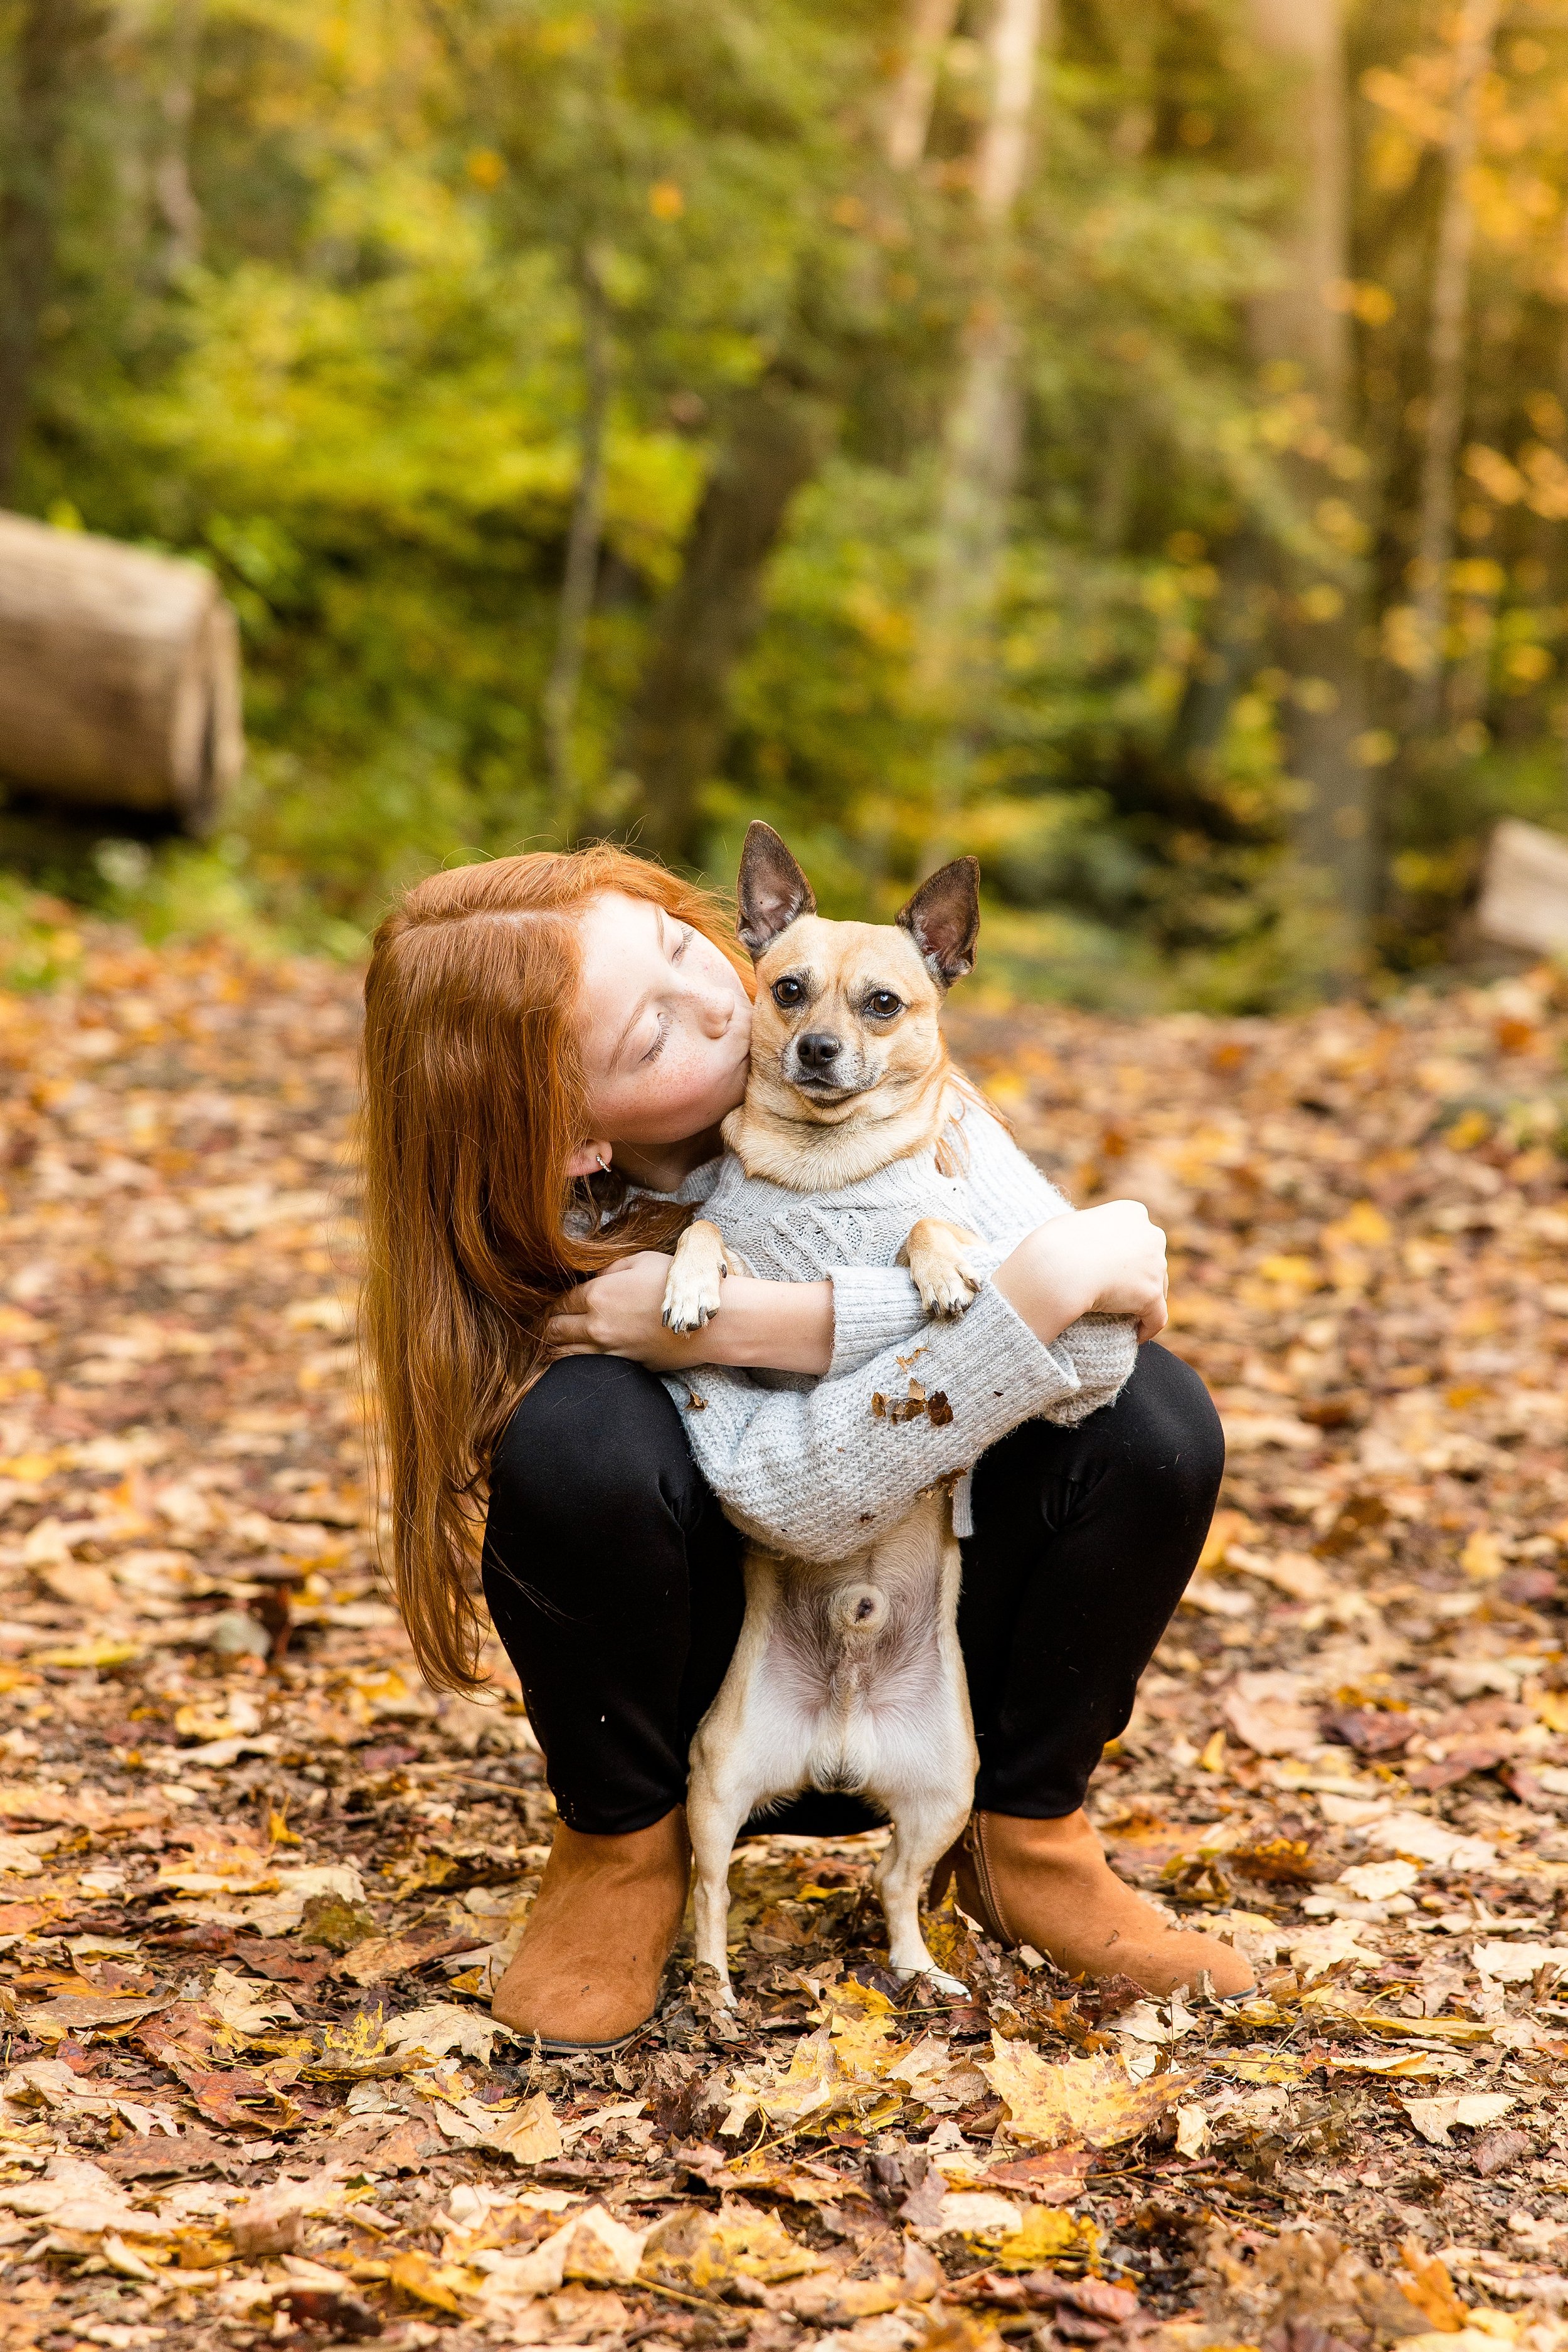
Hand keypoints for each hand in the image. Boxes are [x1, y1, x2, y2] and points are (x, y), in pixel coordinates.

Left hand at [548, 1255, 835, 1375]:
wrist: (710, 1322)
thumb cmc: (678, 1285)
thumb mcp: (641, 1260)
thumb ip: (610, 1269)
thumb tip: (594, 1279)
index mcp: (598, 1295)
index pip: (559, 1303)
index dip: (551, 1305)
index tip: (549, 1307)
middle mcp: (597, 1326)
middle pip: (554, 1331)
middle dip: (545, 1329)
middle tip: (543, 1328)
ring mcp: (609, 1351)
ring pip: (564, 1356)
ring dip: (553, 1351)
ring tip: (549, 1348)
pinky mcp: (624, 1366)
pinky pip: (587, 1368)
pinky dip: (574, 1365)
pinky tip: (571, 1363)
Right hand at [994, 1201, 1167, 1346]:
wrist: (1058, 1268)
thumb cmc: (1054, 1246)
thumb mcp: (1071, 1226)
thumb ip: (1089, 1232)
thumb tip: (1083, 1246)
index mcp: (1132, 1212)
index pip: (1139, 1237)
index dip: (1129, 1256)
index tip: (1114, 1271)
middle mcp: (1151, 1234)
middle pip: (1152, 1262)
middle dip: (1139, 1279)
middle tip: (1119, 1297)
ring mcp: (1155, 1264)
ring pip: (1156, 1290)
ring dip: (1141, 1303)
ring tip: (1124, 1318)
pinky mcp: (1152, 1293)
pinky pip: (1157, 1317)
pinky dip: (1147, 1328)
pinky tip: (1135, 1337)